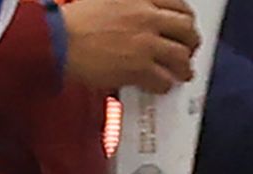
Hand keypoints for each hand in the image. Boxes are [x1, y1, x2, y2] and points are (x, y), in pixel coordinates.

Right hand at [57, 0, 199, 94]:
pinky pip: (162, 78)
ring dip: (183, 67)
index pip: (178, 5)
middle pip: (185, 29)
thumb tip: (131, 8)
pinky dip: (164, 84)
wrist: (61, 39)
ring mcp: (145, 43)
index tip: (184, 26)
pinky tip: (161, 86)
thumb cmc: (75, 20)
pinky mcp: (137, 67)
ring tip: (182, 74)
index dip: (185, 19)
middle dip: (191, 42)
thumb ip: (125, 2)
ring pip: (180, 56)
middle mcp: (148, 17)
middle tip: (188, 50)